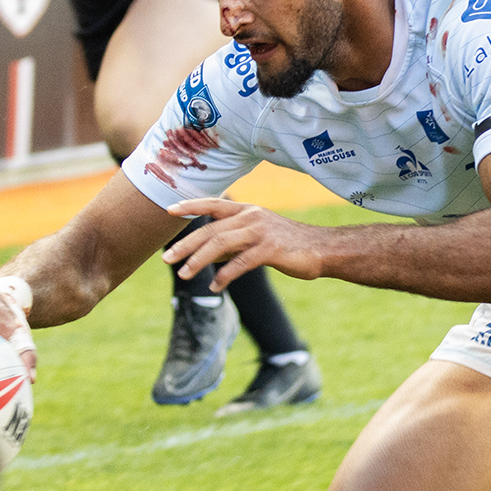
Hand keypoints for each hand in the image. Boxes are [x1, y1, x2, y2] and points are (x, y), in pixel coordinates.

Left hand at [161, 198, 325, 291]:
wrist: (324, 249)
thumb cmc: (290, 244)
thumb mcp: (259, 236)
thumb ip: (234, 241)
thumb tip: (208, 252)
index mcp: (248, 211)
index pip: (213, 204)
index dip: (190, 205)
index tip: (169, 210)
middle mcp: (252, 217)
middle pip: (211, 229)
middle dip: (186, 245)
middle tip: (166, 259)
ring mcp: (261, 232)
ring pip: (220, 243)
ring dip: (198, 260)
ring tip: (184, 275)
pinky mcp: (270, 249)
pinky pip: (240, 263)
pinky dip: (224, 276)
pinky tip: (215, 286)